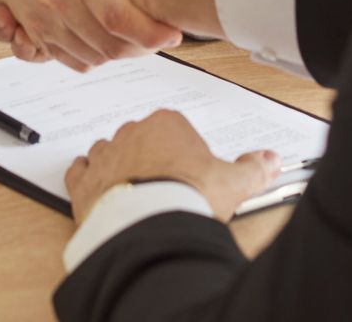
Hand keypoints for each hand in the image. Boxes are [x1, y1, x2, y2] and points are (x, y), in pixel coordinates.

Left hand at [67, 109, 280, 223]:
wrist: (147, 227)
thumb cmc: (186, 197)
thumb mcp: (233, 183)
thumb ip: (253, 169)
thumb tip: (271, 161)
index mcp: (167, 124)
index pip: (175, 129)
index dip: (184, 153)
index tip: (190, 173)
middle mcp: (131, 133)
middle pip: (142, 139)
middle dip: (152, 159)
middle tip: (166, 187)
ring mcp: (105, 156)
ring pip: (110, 152)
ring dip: (119, 166)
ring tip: (136, 191)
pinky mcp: (83, 182)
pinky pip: (80, 170)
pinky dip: (87, 177)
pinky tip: (98, 186)